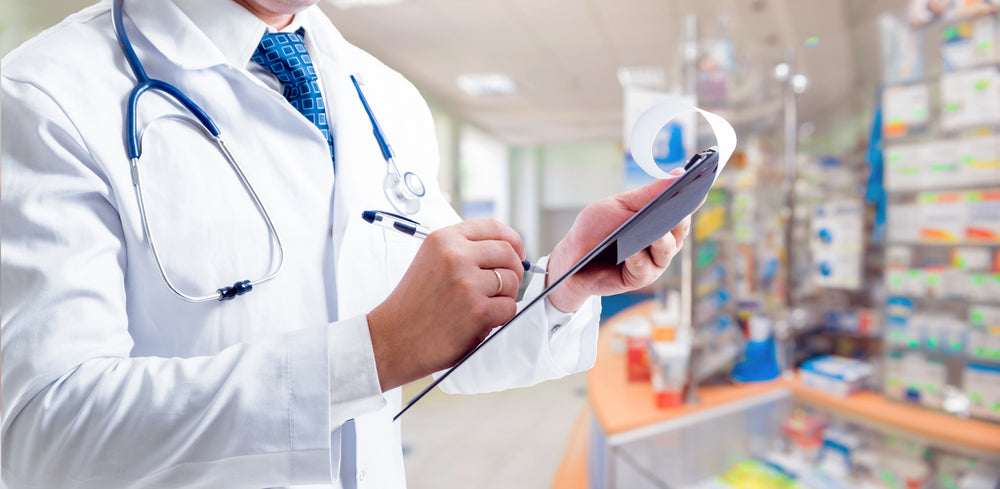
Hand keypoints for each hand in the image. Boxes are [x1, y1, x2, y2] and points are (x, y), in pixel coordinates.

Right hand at [366, 219, 525, 390]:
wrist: (393, 339)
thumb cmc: (413, 304)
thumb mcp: (430, 260)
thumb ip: (463, 250)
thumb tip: (506, 250)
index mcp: (444, 239)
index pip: (492, 227)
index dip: (512, 240)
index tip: (517, 253)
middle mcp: (455, 256)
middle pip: (508, 253)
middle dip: (513, 270)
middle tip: (505, 285)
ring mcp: (467, 283)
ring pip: (511, 281)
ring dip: (505, 296)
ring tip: (485, 305)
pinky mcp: (477, 310)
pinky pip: (509, 307)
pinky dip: (501, 316)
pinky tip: (481, 320)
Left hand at [546, 170, 691, 312]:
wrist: (572, 255)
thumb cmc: (598, 228)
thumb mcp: (621, 205)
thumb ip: (649, 193)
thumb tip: (679, 173)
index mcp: (662, 221)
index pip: (683, 207)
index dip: (692, 196)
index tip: (697, 181)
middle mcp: (664, 242)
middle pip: (679, 229)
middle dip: (678, 217)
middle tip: (677, 206)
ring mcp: (653, 262)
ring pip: (666, 250)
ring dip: (661, 241)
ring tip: (655, 232)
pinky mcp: (638, 278)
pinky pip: (644, 269)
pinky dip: (638, 259)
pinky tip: (631, 252)